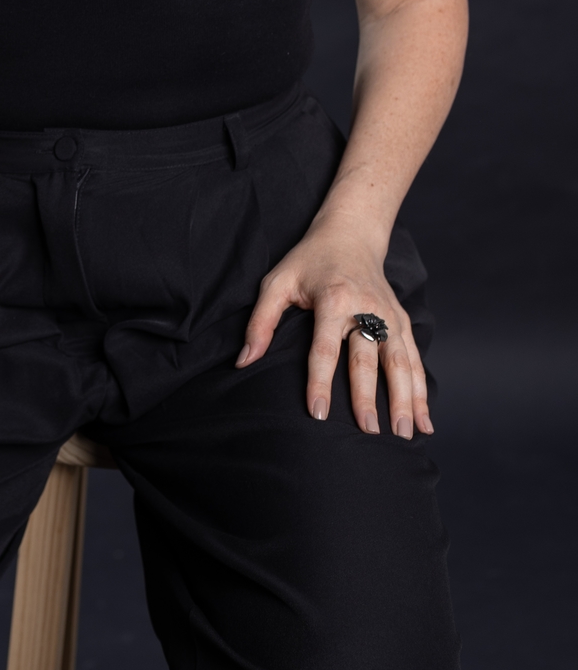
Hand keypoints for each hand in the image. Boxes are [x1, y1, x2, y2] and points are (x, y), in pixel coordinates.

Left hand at [235, 222, 432, 438]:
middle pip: (367, 359)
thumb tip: (244, 361)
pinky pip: (414, 359)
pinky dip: (421, 390)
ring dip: (404, 399)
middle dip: (368, 398)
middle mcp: (367, 308)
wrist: (351, 234)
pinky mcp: (402, 321)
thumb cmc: (309, 261)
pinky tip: (424, 420)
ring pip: (399, 362)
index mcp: (333, 299)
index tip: (319, 414)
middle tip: (368, 433)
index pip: (325, 348)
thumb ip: (260, 321)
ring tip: (404, 434)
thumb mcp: (277, 281)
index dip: (321, 382)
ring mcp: (389, 315)